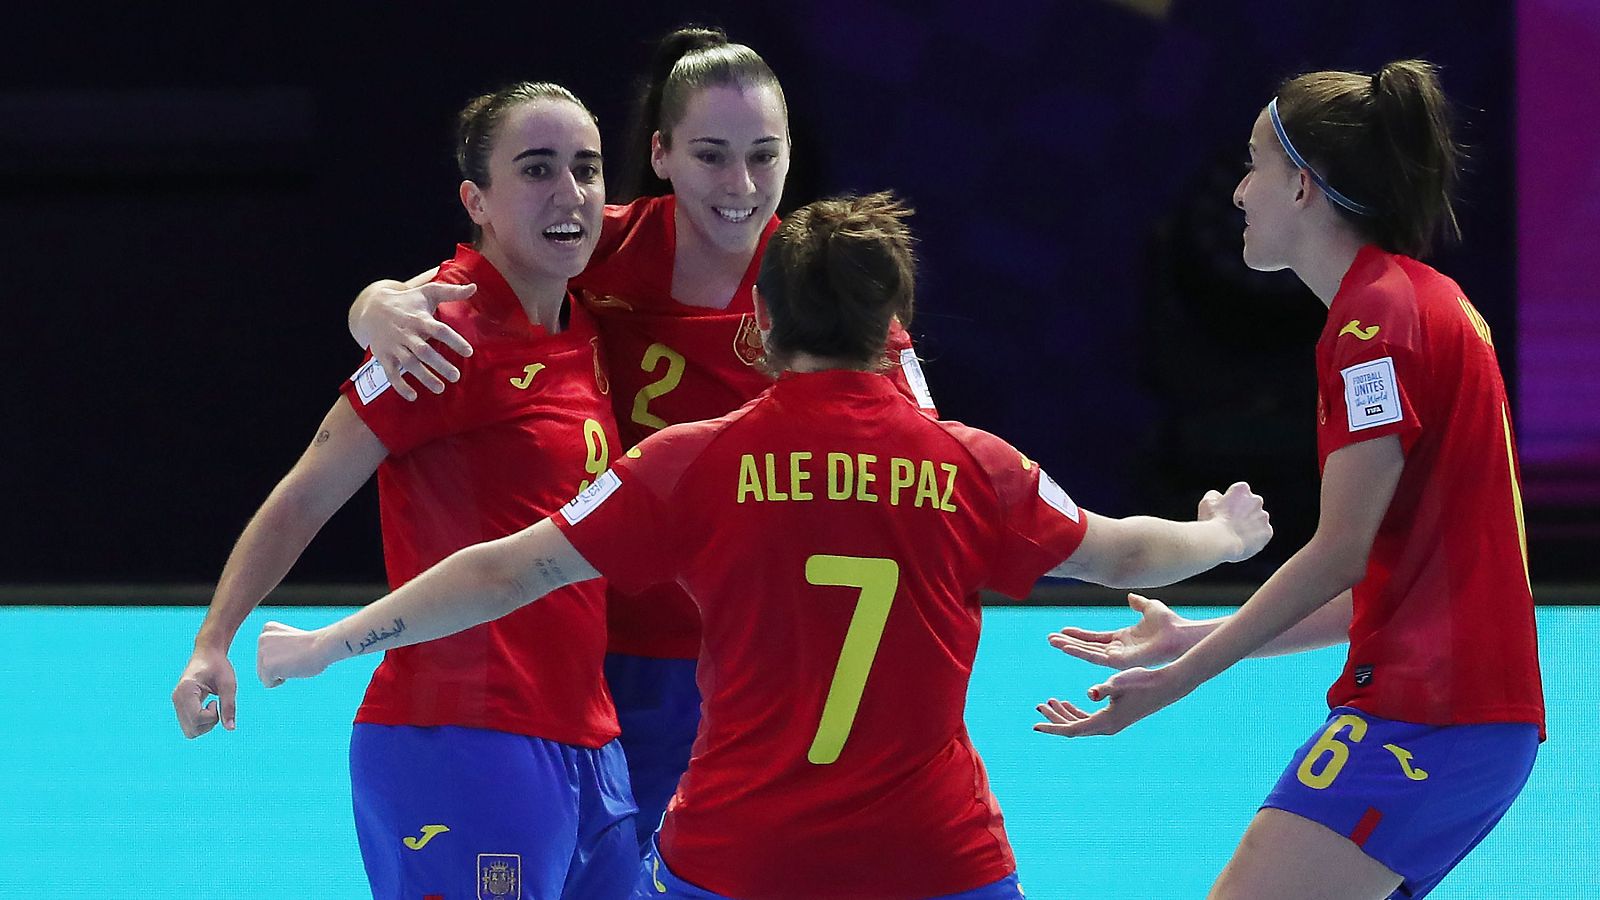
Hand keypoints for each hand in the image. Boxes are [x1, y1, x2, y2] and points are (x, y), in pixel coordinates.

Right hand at [172, 646, 237, 737]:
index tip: (217, 701)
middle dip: (209, 724)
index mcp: (186, 690)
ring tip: (212, 706)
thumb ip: (229, 707)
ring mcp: (175, 703)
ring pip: (189, 731)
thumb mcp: (228, 685)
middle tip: (216, 706)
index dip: (213, 716)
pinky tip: (207, 707)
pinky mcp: (178, 706)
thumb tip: (231, 729)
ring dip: (205, 725)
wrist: (207, 653)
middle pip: (191, 729)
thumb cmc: (219, 666)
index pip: (197, 718)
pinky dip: (201, 722)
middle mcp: (177, 698)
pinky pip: (189, 725)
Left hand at [256, 622, 332, 685]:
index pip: (265, 654)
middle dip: (279, 667)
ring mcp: (262, 652)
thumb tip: (275, 663)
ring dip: (279, 674)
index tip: (296, 649)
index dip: (282, 657)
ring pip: (263, 676)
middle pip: (262, 666)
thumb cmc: (315, 646)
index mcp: (268, 629)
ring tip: (294, 662)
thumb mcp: (291, 641)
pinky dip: (280, 681)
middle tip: (296, 657)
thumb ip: (278, 648)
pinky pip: (268, 684)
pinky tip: (291, 669)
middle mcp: (262, 638)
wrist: (323, 646)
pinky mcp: (266, 666)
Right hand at [362, 282, 476, 399]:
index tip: (469, 352)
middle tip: (456, 376)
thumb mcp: (428, 292)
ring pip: (409, 364)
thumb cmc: (408, 301)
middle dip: (439, 364)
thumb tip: (474, 286)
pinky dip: (400, 386)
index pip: (439, 330)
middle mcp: (407, 334)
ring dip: (424, 377)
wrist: (372, 307)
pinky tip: (413, 396)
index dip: (454, 340)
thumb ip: (451, 292)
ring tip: (440, 388)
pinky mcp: (384, 356)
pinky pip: (391, 373)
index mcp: (419, 319)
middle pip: (424, 351)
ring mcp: (394, 346)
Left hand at [1033, 664, 1193, 737]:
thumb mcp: (1120, 682)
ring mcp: (1111, 724)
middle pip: (1072, 727)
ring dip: (1063, 713)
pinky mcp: (1114, 717)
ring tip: (1048, 700)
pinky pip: (1088, 719)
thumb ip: (1104, 688)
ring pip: (1079, 723)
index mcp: (1106, 723)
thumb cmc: (1143, 681)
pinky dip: (1075, 711)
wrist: (1166, 686)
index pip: (1071, 730)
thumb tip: (1090, 694)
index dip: (1052, 727)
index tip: (1034, 725)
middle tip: (1038, 705)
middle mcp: (1106, 727)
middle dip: (1054, 717)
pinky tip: (1066, 702)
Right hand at [1048, 593, 1190, 669]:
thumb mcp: (1150, 607)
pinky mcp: (1121, 661)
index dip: (1079, 635)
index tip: (1063, 630)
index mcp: (1123, 638)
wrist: (1180, 633)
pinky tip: (1068, 647)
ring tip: (1054, 642)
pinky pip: (1097, 658)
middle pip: (1088, 647)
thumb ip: (1139, 603)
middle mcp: (1119, 650)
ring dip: (1071, 648)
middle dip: (1069, 643)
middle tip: (1050, 639)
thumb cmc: (1170, 623)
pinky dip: (1081, 652)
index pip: (1095, 638)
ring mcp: (1120, 657)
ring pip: (1089, 654)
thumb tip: (1131, 596)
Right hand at [1197, 481, 1270, 561]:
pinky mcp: (1267, 531)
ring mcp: (1263, 516)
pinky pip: (1262, 534)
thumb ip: (1215, 495)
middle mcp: (1256, 500)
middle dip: (1243, 512)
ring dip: (1250, 525)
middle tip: (1231, 524)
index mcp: (1242, 489)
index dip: (1231, 502)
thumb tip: (1220, 497)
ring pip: (1257, 520)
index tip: (1225, 511)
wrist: (1221, 541)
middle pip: (1251, 505)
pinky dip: (1255, 538)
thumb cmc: (1212, 521)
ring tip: (1236, 535)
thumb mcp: (1207, 502)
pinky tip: (1243, 541)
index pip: (1239, 493)